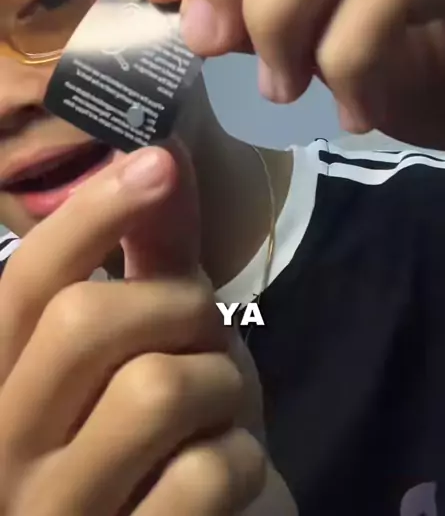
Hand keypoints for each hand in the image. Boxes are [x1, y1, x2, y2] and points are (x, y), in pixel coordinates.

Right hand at [0, 146, 265, 514]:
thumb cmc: (174, 432)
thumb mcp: (164, 333)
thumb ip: (156, 249)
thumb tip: (162, 146)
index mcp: (8, 379)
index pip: (26, 279)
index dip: (92, 210)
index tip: (158, 161)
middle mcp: (6, 446)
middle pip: (83, 322)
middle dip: (177, 305)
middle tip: (205, 329)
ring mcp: (57, 513)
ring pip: (153, 391)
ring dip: (220, 383)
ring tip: (219, 409)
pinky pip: (200, 475)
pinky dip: (241, 458)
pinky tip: (229, 474)